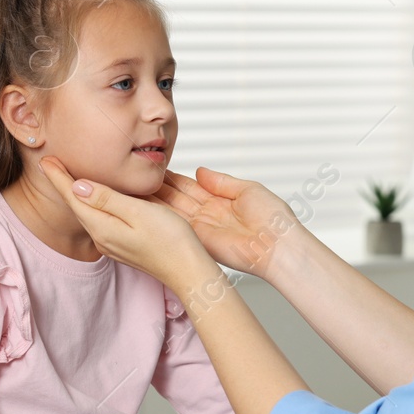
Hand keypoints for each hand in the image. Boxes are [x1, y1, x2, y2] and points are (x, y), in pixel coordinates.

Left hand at [38, 156, 212, 288]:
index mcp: (103, 227)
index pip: (73, 197)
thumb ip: (108, 198)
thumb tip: (78, 186)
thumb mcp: (139, 212)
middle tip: (51, 162)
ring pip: (89, 213)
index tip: (46, 159)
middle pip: (77, 206)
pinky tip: (97, 197)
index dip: (59, 177)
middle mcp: (103, 238)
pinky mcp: (124, 246)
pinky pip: (102, 220)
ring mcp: (112, 245)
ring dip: (78, 195)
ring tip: (68, 176)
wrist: (189, 271)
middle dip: (64, 184)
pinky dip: (95, 205)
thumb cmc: (172, 240)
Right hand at [152, 166, 305, 279]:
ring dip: (154, 199)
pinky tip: (144, 203)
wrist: (279, 245)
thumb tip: (199, 170)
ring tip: (134, 186)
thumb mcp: (247, 189)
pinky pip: (175, 224)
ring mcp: (201, 227)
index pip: (190, 186)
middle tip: (138, 175)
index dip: (173, 178)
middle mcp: (208, 214)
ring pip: (172, 210)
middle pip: (177, 198)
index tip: (156, 168)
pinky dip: (160, 215)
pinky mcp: (198, 239)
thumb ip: (221, 181)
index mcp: (221, 200)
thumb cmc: (273, 219)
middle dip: (159, 187)